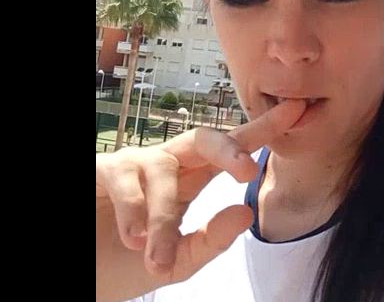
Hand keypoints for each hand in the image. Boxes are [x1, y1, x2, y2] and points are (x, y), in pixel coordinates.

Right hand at [96, 99, 305, 301]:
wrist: (84, 274)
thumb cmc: (123, 263)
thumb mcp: (176, 263)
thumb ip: (211, 241)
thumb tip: (246, 211)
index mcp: (189, 180)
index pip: (232, 149)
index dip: (264, 129)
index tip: (299, 109)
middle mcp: (165, 164)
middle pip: (205, 138)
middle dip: (230, 149)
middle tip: (248, 169)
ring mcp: (133, 164)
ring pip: (165, 176)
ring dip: (163, 221)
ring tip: (154, 257)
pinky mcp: (103, 171)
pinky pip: (128, 182)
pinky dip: (135, 213)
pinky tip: (134, 238)